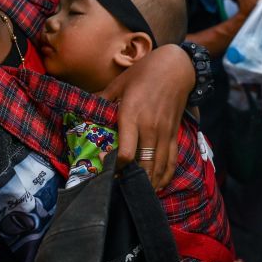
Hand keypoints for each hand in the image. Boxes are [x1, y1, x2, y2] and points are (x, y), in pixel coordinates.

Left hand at [99, 43, 192, 188]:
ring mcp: (164, 132)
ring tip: (138, 194)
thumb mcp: (119, 83)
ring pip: (159, 166)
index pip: (126, 152)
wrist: (176, 67)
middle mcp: (150, 128)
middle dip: (133, 181)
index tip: (106, 171)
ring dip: (149, 183)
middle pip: (144, 165)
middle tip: (120, 191)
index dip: (116, 168)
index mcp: (132, 116)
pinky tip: (158, 186)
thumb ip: (102, 99)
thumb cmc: (144, 73)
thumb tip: (84, 107)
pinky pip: (172, 160)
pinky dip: (166, 175)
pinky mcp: (175, 133)